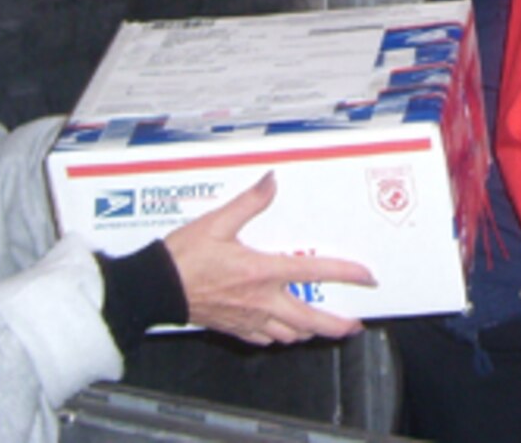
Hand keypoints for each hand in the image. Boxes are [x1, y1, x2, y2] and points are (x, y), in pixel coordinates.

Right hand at [164, 172, 376, 345]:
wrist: (155, 289)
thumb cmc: (183, 258)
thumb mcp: (218, 221)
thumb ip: (249, 202)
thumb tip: (271, 181)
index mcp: (262, 272)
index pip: (314, 272)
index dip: (345, 273)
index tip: (365, 275)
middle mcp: (261, 300)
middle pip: (309, 320)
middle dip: (336, 325)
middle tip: (353, 325)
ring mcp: (248, 319)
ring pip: (289, 334)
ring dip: (310, 331)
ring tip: (323, 328)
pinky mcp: (233, 328)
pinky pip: (264, 340)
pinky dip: (280, 337)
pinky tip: (282, 332)